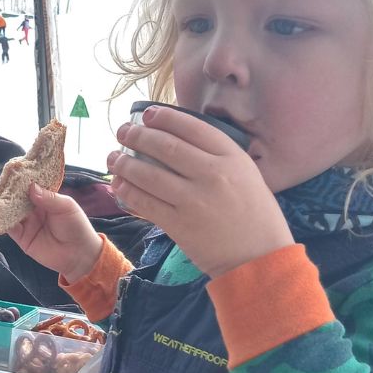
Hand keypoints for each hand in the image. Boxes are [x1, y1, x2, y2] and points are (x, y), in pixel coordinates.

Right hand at [8, 184, 103, 282]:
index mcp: (45, 198)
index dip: (21, 180)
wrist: (79, 255)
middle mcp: (33, 209)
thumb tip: (31, 186)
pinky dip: (0, 221)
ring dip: (0, 206)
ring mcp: (26, 223)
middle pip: (16, 198)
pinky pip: (8, 228)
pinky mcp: (22, 237)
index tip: (11, 171)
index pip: (30, 186)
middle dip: (7, 192)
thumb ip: (49, 198)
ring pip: (9, 212)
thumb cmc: (77, 227)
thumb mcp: (66, 207)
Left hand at [108, 106, 292, 276]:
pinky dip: (127, 191)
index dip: (165, 117)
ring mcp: (194, 200)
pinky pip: (145, 202)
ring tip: (114, 157)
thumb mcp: (248, 175)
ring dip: (125, 163)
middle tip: (123, 131)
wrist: (259, 257)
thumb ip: (220, 158)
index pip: (192, 127)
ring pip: (149, 173)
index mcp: (232, 157)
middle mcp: (212, 174)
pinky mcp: (179, 224)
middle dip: (137, 135)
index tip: (148, 114)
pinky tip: (118, 185)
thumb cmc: (256, 216)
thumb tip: (181, 141)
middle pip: (165, 146)